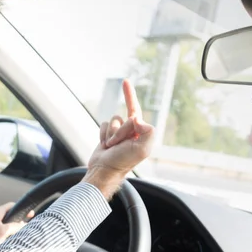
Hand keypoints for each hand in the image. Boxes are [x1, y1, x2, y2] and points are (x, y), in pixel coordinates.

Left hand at [0, 202, 34, 251]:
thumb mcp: (2, 231)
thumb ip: (14, 226)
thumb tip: (23, 224)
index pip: (11, 206)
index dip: (21, 209)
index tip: (29, 213)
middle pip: (10, 214)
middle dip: (19, 219)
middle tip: (26, 223)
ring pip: (8, 223)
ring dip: (14, 226)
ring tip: (20, 231)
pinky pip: (4, 230)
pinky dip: (9, 232)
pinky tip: (12, 238)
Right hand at [84, 79, 154, 198]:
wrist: (104, 170)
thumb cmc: (123, 162)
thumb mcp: (142, 149)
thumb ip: (148, 132)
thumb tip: (137, 118)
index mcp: (143, 133)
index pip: (137, 110)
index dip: (131, 95)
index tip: (125, 81)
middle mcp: (133, 131)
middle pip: (125, 118)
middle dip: (120, 131)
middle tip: (118, 145)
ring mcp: (120, 132)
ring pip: (113, 120)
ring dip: (111, 134)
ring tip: (111, 147)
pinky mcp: (108, 134)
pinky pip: (104, 124)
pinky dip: (103, 134)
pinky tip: (105, 146)